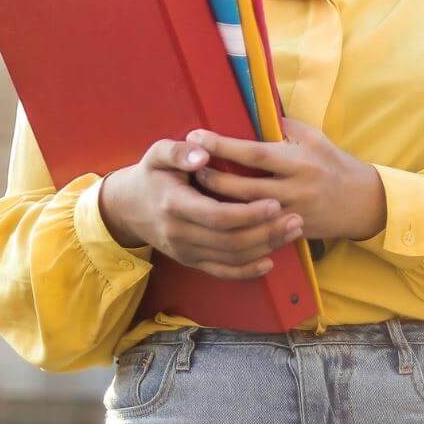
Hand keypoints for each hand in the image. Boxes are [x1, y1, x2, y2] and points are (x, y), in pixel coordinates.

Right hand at [97, 136, 306, 279]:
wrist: (128, 207)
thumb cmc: (151, 174)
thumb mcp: (157, 154)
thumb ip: (179, 151)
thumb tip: (203, 153)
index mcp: (174, 204)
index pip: (217, 216)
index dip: (248, 214)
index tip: (275, 203)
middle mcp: (179, 233)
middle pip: (230, 241)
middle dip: (266, 232)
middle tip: (296, 219)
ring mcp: (185, 251)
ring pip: (230, 257)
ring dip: (264, 248)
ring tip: (292, 232)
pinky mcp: (190, 261)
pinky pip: (221, 272)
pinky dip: (247, 271)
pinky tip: (269, 261)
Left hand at [184, 117, 387, 244]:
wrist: (363, 202)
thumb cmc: (334, 163)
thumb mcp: (314, 137)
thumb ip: (284, 126)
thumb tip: (252, 112)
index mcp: (298, 161)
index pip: (254, 153)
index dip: (223, 145)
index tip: (197, 136)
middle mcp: (294, 189)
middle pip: (244, 187)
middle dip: (212, 178)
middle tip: (188, 167)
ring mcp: (292, 214)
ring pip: (246, 213)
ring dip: (218, 202)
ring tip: (195, 191)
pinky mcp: (291, 232)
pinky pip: (257, 231)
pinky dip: (235, 223)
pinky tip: (215, 217)